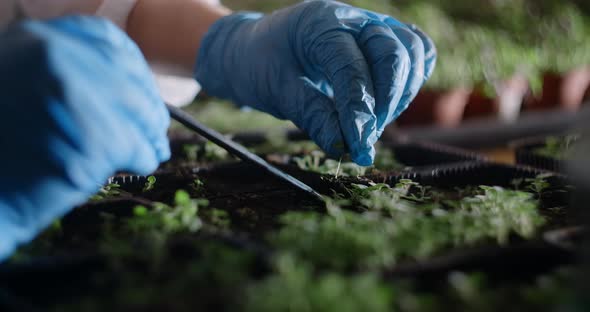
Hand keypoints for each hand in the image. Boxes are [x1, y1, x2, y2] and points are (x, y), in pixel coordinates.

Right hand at [0, 17, 169, 258]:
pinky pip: (138, 149)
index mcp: (37, 39)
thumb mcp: (20, 83)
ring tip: (151, 151)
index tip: (145, 89)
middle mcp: (56, 58)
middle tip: (157, 129)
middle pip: (130, 80)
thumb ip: (65, 72)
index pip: (107, 41)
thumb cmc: (3, 147)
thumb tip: (129, 87)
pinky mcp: (94, 141)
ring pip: (141, 116)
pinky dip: (143, 160)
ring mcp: (76, 98)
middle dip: (150, 108)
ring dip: (149, 137)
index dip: (135, 68)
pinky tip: (136, 166)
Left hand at [195, 0, 435, 164]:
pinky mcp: (382, 40)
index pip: (351, 66)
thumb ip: (312, 116)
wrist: (255, 50)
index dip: (358, 110)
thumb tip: (345, 148)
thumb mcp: (276, 91)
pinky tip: (388, 106)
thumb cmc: (261, 65)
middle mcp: (352, 18)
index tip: (359, 147)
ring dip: (401, 94)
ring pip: (413, 52)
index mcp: (320, 23)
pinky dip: (410, 81)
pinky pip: (416, 53)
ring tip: (374, 124)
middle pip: (394, 53)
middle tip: (365, 137)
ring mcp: (371, 25)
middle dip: (385, 102)